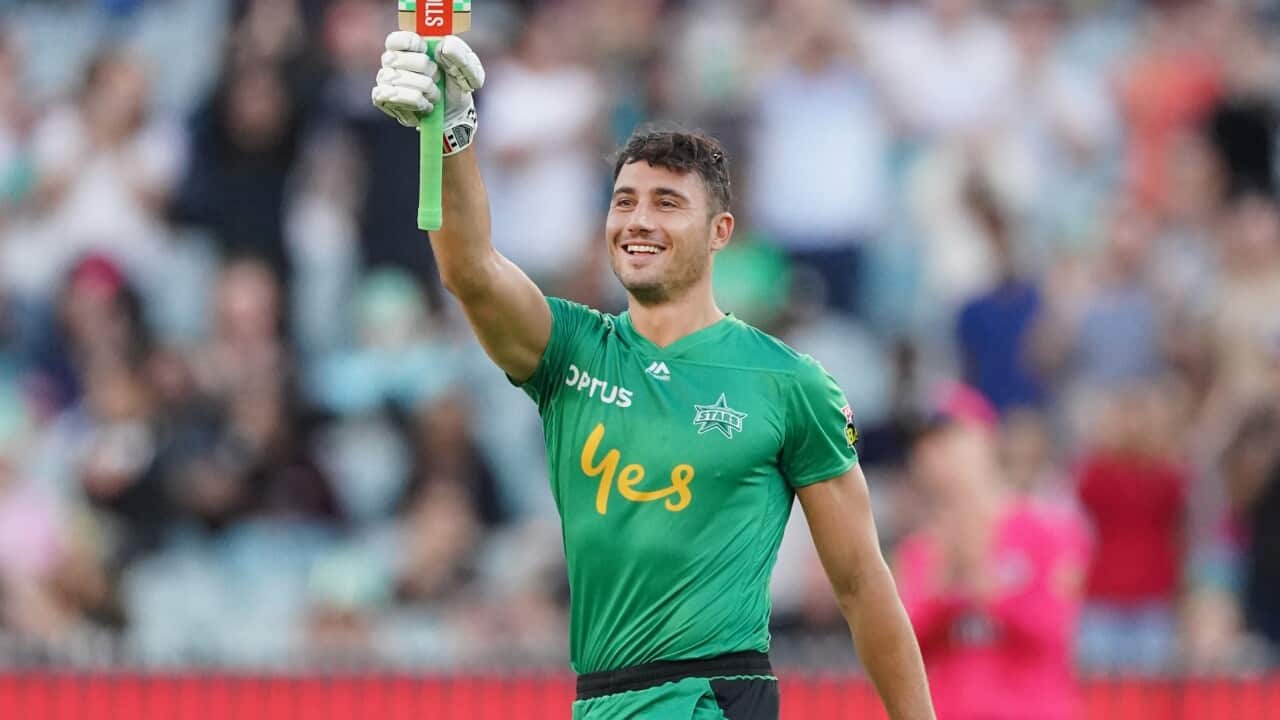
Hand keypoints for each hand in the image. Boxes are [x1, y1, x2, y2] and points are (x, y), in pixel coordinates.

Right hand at [372, 32, 484, 152]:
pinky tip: (424, 104)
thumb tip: (443, 46)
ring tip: (435, 94)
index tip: (427, 51)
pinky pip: (388, 95)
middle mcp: (392, 60)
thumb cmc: (456, 84)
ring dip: (423, 88)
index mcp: (409, 45)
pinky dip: (413, 101)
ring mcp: (386, 79)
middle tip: (437, 77)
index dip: (411, 45)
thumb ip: (460, 53)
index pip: (395, 39)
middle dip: (424, 70)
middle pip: (396, 58)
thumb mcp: (468, 68)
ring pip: (395, 78)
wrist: (454, 112)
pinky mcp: (383, 98)